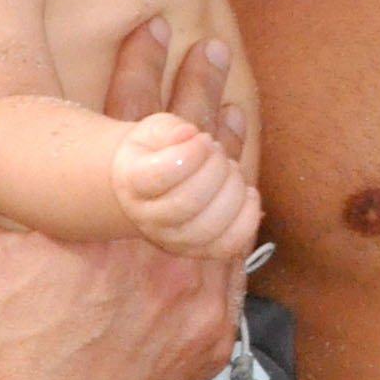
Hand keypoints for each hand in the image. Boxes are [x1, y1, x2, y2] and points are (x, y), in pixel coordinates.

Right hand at [0, 23, 245, 379]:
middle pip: (189, 150)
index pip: (124, 120)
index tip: (149, 25)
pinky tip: (239, 186)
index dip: (136, 65)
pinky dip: (236, 214)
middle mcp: (151, 254)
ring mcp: (192, 296)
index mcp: (92, 222)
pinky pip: (237, 257)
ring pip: (224, 199)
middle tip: (207, 46)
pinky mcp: (213, 333)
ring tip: (230, 104)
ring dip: (227, 148)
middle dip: (196, 90)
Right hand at [112, 110, 262, 259]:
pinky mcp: (198, 250)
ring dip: (233, 190)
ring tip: (230, 170)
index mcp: (131, 182)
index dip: (192, 153)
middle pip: (188, 201)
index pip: (162, 175)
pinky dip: (247, 217)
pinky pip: (229, 244)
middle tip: (217, 151)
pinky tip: (248, 193)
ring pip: (210, 226)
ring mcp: (172, 240)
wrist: (144, 190)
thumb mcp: (154, 130)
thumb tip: (188, 135)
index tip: (202, 139)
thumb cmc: (153, 153)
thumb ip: (170, 129)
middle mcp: (148, 218)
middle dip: (216, 168)